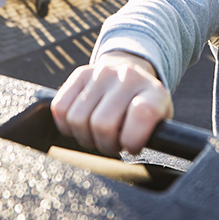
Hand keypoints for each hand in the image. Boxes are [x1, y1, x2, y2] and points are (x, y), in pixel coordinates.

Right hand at [51, 51, 172, 155]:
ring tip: (98, 133)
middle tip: (112, 142)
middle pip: (102, 124)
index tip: (131, 146)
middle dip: (105, 145)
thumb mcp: (159, 123)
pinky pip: (60, 108)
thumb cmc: (143, 109)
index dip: (132, 139)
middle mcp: (128, 77)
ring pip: (77, 119)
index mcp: (154, 92)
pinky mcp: (80, 74)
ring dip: (85, 137)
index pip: (142, 113)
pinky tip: (83, 124)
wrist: (131, 77)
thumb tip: (133, 146)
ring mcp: (102, 73)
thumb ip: (154, 137)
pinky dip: (67, 125)